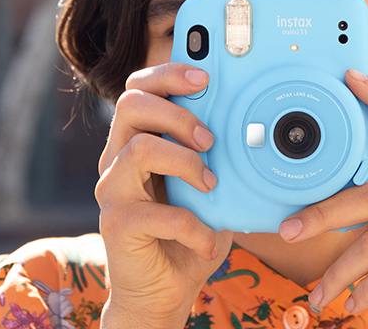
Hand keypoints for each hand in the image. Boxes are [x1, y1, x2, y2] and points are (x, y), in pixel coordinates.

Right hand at [95, 63, 232, 328]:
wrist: (164, 292)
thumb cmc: (188, 234)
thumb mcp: (208, 187)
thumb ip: (216, 157)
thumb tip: (255, 125)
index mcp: (135, 142)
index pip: (138, 89)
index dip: (168, 74)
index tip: (205, 77)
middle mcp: (116, 160)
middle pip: (130, 104)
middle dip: (178, 112)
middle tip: (210, 139)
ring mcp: (112, 191)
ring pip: (140, 147)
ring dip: (185, 162)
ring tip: (210, 185)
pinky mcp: (116, 225)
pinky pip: (156, 212)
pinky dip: (192, 226)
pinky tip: (207, 239)